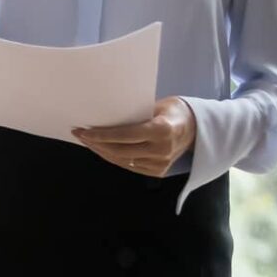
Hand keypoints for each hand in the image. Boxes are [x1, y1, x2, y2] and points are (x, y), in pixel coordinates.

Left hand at [74, 97, 195, 178]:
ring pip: (122, 161)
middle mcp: (161, 150)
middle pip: (120, 150)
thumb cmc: (174, 111)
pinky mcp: (158, 172)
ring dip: (102, 152)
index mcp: (161, 130)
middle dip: (96, 144)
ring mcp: (160, 164)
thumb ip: (135, 113)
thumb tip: (106, 115)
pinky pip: (130, 166)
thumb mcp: (157, 104)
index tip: (83, 131)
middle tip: (79, 135)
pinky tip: (102, 150)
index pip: (124, 135)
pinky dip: (114, 158)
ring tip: (87, 142)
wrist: (197, 129)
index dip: (101, 135)